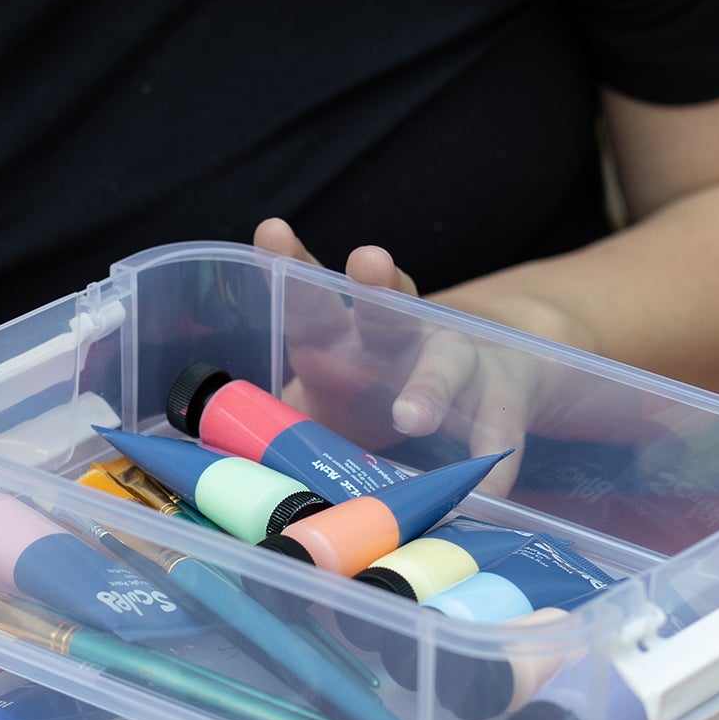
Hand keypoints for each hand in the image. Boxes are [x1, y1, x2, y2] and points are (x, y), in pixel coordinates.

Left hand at [253, 220, 573, 493]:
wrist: (482, 393)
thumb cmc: (379, 404)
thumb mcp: (325, 412)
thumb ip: (282, 434)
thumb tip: (217, 465)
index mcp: (342, 340)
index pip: (312, 295)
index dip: (290, 263)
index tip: (271, 230)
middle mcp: (399, 339)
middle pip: (384, 307)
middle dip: (374, 284)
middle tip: (367, 261)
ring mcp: (456, 362)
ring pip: (446, 363)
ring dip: (430, 385)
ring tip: (411, 414)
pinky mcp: (501, 399)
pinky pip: (498, 431)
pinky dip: (493, 463)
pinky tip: (487, 489)